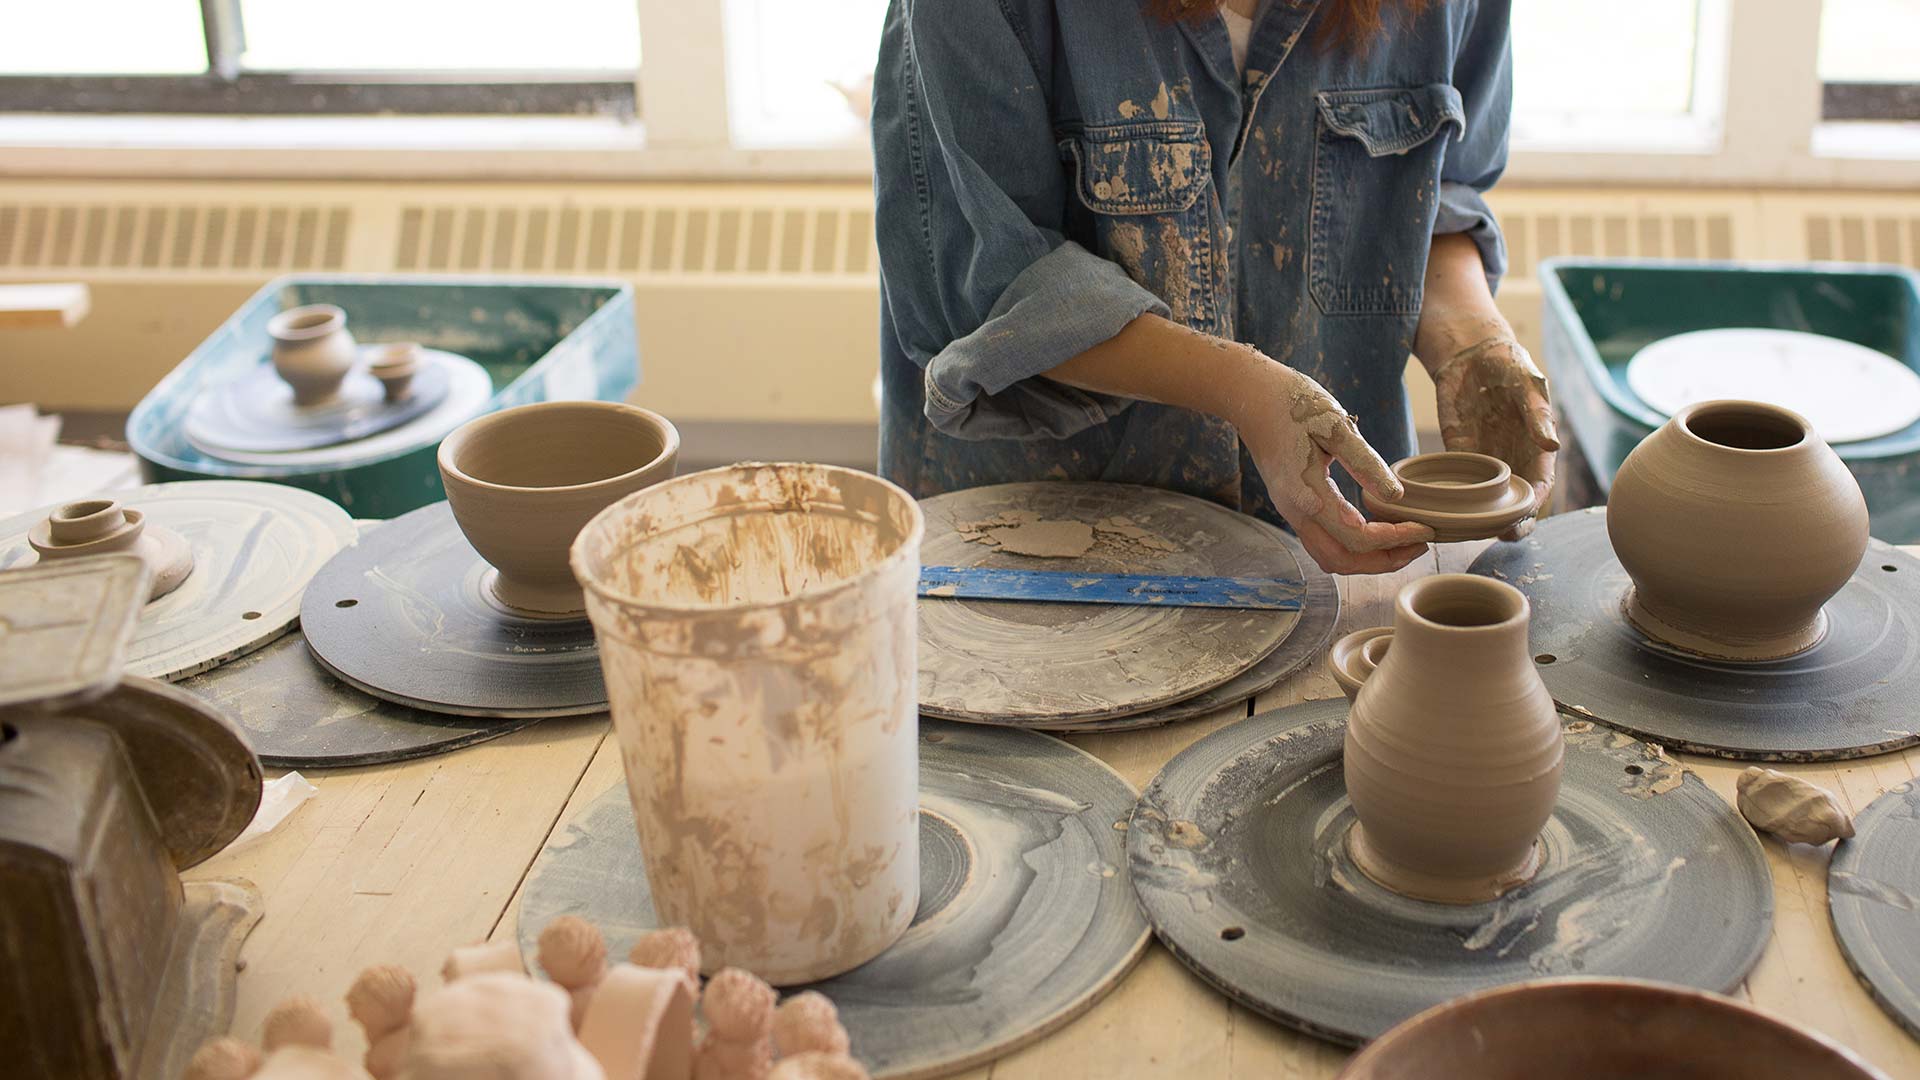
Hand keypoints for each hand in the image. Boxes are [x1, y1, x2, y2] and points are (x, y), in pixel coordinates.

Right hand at [1232, 358, 1433, 574]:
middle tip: (1420, 544)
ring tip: (1402, 542)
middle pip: (1342, 560)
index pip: (1358, 537)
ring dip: (1368, 559)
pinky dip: (1353, 546)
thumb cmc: (1293, 404)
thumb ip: (1364, 463)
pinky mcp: (1294, 506)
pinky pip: (1324, 542)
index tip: (1425, 528)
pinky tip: (1376, 527)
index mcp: (1307, 494)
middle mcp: (1296, 512)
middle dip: (1384, 560)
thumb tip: (1396, 496)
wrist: (1249, 397)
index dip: (1396, 538)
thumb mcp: (1335, 426)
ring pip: (1330, 557)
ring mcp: (1292, 512)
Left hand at [1429, 336, 1558, 539]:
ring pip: (1488, 498)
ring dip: (1482, 517)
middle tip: (1502, 537)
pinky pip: (1460, 482)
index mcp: (1536, 446)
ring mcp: (1487, 458)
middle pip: (1516, 501)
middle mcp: (1513, 458)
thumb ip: (1538, 412)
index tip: (1524, 520)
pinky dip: (1456, 499)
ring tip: (1472, 532)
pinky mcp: (1461, 452)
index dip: (1535, 506)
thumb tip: (1553, 441)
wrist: (1472, 353)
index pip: (1540, 485)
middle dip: (1512, 523)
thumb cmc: (1509, 364)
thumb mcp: (1526, 383)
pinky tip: (1447, 513)